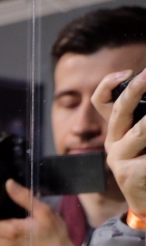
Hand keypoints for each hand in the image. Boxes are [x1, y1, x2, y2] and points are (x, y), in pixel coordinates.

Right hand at [92, 68, 145, 214]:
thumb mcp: (142, 140)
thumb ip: (141, 121)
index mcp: (116, 131)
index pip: (102, 101)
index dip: (109, 83)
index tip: (129, 72)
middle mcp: (114, 142)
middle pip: (118, 110)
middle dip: (135, 89)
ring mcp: (120, 159)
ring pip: (140, 130)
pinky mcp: (131, 174)